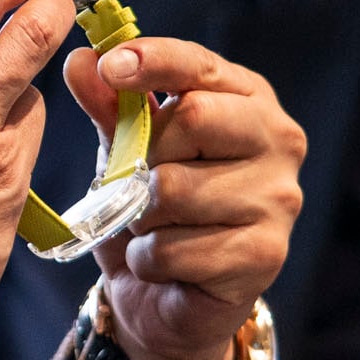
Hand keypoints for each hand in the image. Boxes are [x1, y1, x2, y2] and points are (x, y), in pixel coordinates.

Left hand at [65, 36, 305, 359]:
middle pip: (192, 119)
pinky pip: (172, 248)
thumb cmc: (154, 212)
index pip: (200, 65)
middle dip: (143, 157)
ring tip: (153, 228)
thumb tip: (81, 60)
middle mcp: (278, 141)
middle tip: (138, 184)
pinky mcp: (263, 254)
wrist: (167, 299)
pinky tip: (163, 263)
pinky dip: (147, 259)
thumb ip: (110, 108)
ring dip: (139, 217)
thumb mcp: (126, 153)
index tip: (109, 66)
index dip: (153, 60)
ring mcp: (278, 199)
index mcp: (249, 100)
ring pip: (173, 190)